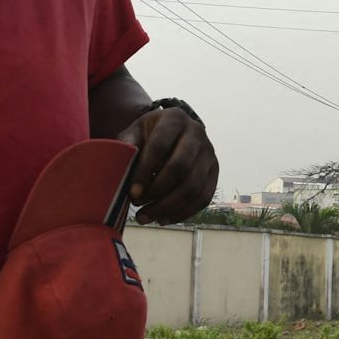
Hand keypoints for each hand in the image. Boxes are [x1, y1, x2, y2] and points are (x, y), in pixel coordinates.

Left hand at [115, 103, 218, 225]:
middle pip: (180, 168)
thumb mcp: (135, 132)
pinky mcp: (214, 171)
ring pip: (193, 187)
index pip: (160, 146)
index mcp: (174, 119)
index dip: (145, 172)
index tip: (132, 192)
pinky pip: (203, 198)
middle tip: (137, 205)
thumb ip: (126, 144)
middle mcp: (197, 133)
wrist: (172, 132)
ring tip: (146, 217)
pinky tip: (163, 219)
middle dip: (157, 191)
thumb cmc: (148, 135)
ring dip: (168, 207)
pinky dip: (183, 213)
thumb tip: (123, 162)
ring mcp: (209, 153)